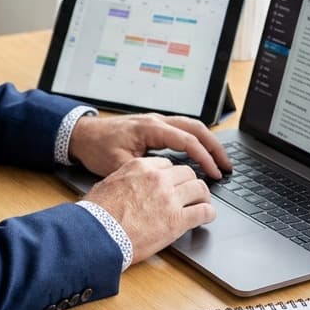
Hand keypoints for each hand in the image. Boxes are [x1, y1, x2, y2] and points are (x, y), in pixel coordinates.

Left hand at [68, 112, 230, 178]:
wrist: (82, 134)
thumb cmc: (97, 147)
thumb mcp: (118, 164)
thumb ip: (142, 174)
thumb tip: (164, 189)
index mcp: (151, 128)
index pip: (187, 140)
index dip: (204, 158)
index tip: (215, 173)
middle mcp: (156, 121)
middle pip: (196, 128)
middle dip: (214, 147)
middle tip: (227, 166)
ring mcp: (156, 122)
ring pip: (190, 126)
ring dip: (207, 142)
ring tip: (220, 161)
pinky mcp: (153, 127)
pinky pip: (181, 129)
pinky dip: (195, 140)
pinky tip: (200, 155)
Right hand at [82, 156, 215, 263]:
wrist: (98, 234)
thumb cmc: (98, 213)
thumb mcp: (109, 184)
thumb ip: (126, 179)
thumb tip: (128, 185)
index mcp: (141, 167)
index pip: (167, 164)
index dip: (172, 176)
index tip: (174, 183)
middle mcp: (158, 179)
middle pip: (187, 173)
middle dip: (190, 183)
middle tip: (191, 192)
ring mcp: (170, 199)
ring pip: (200, 189)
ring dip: (202, 196)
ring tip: (202, 204)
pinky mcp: (178, 220)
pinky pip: (204, 211)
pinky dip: (208, 214)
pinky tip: (207, 217)